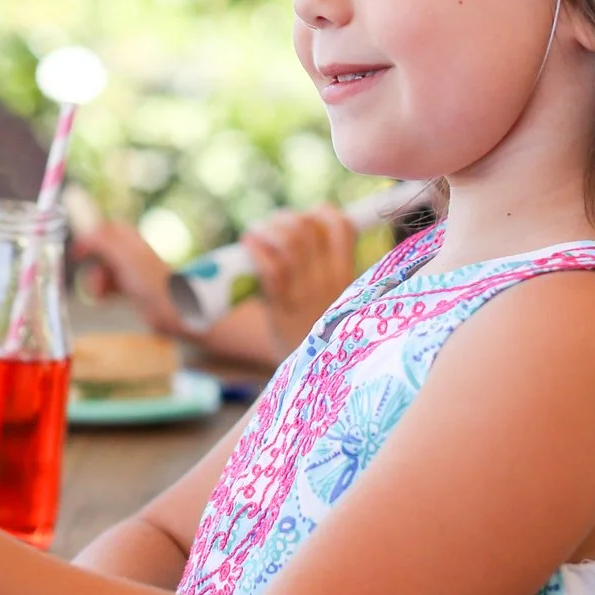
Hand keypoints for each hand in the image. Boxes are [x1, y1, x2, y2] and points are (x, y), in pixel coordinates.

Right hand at [68, 212, 186, 336]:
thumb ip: (102, 240)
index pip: (106, 228)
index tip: (78, 248)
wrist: (171, 309)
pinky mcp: (131, 290)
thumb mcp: (123, 257)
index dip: (90, 236)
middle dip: (92, 264)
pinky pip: (109, 286)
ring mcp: (131, 272)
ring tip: (97, 293)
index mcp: (130, 240)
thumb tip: (84, 228)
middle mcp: (130, 253)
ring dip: (96, 281)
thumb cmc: (151, 281)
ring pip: (104, 271)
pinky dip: (103, 292)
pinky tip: (103, 299)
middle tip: (89, 276)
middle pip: (101, 251)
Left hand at [243, 204, 356, 359]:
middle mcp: (329, 281)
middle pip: (308, 228)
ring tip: (256, 235)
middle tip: (271, 229)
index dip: (322, 214)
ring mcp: (306, 294)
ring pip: (289, 241)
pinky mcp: (282, 309)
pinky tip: (248, 244)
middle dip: (286, 220)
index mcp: (346, 276)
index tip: (306, 220)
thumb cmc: (319, 338)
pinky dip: (257, 249)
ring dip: (268, 230)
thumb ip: (323, 274)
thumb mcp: (335, 304)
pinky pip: (271, 268)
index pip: (343, 226)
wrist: (313, 380)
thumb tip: (296, 237)